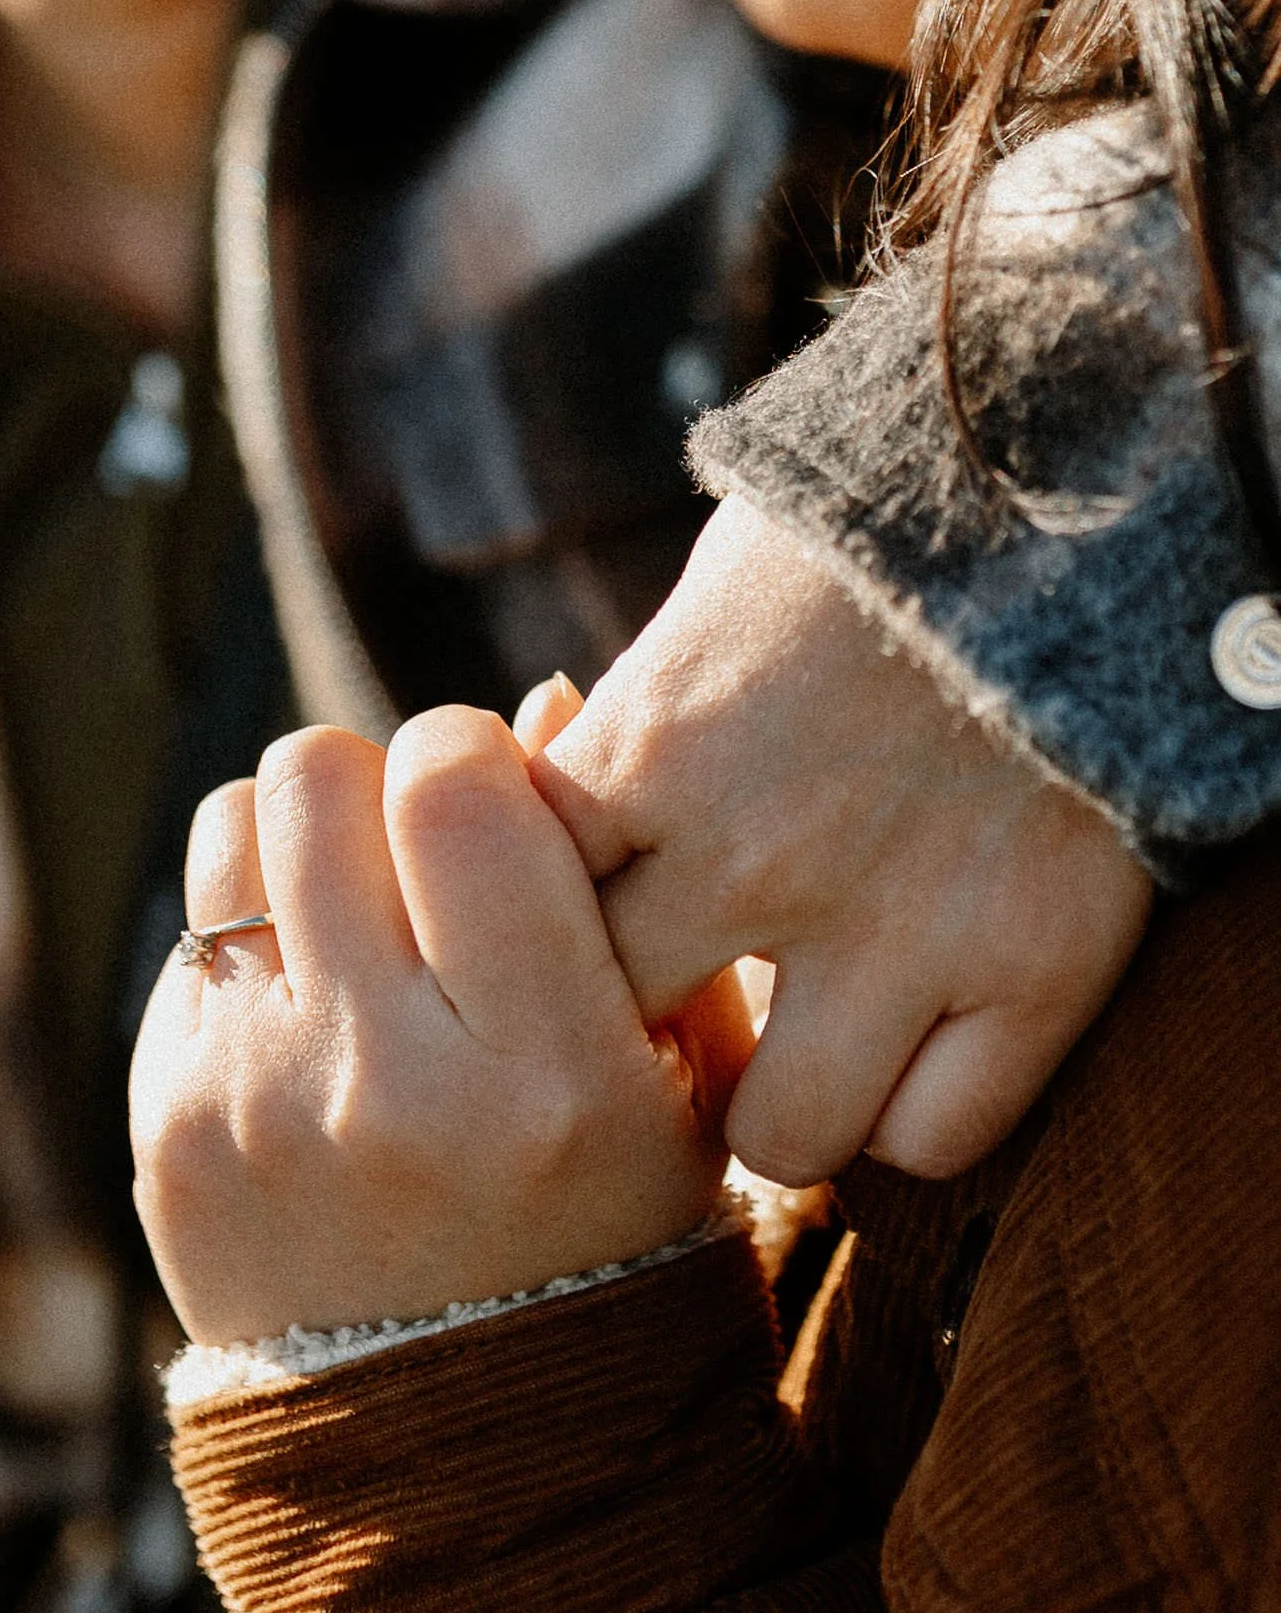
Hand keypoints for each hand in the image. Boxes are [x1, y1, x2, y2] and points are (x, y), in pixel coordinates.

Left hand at [130, 711, 743, 1344]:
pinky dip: (254, 941)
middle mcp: (391, 1087)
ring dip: (298, 839)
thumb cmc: (603, 1232)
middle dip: (375, 779)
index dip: (471, 753)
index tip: (494, 802)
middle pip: (321, 774)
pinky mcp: (168, 1128)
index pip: (457, 785)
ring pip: (231, 825)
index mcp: (550, 1074)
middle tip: (416, 851)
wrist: (457, 1444)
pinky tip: (312, 1017)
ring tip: (357, 916)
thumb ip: (633, 899)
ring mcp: (258, 1109)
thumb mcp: (677, 1089)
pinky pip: (191, 932)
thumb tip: (541, 699)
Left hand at [524, 494, 1154, 1186]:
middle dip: (634, 1038)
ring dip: (777, 1105)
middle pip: (623, 1040)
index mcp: (655, 745)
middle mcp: (758, 853)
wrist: (1090, 475)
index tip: (581, 935)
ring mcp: (902, 924)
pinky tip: (907, 1054)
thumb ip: (634, 732)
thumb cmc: (877, 529)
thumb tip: (557, 836)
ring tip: (795, 1061)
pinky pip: (934, 1136)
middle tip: (675, 1024)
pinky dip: (913, 1110)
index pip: (521, 912)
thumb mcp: (712, 602)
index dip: (539, 943)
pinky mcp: (1040, 965)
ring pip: (779, 1133)